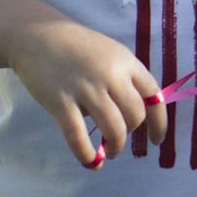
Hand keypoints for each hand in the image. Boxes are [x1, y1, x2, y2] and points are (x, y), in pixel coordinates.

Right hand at [7, 15, 167, 167]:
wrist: (36, 35)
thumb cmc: (77, 46)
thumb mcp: (111, 54)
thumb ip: (125, 78)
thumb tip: (135, 113)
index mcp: (127, 63)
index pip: (154, 97)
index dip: (159, 123)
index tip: (157, 140)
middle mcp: (111, 76)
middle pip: (135, 115)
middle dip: (131, 132)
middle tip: (119, 137)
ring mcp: (85, 89)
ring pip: (113, 129)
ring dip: (115, 146)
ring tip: (111, 152)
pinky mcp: (60, 102)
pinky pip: (78, 136)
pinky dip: (87, 153)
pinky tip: (91, 162)